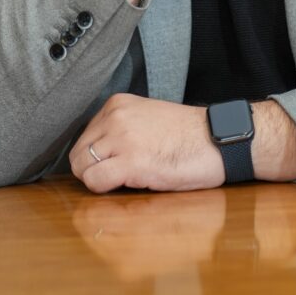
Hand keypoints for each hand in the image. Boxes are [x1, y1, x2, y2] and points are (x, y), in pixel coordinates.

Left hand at [69, 93, 224, 193]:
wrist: (217, 140)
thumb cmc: (187, 135)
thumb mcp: (146, 118)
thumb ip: (120, 128)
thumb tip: (97, 153)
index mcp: (117, 104)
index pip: (84, 137)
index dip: (95, 157)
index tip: (113, 164)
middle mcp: (115, 117)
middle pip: (78, 154)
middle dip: (91, 170)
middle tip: (115, 179)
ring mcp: (122, 138)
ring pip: (82, 168)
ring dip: (98, 181)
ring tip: (123, 182)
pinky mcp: (131, 162)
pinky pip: (95, 181)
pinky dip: (103, 190)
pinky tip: (125, 186)